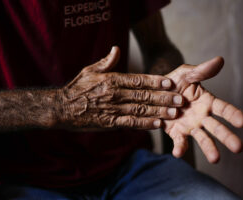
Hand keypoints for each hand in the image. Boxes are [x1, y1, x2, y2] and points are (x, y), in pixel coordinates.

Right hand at [58, 47, 183, 129]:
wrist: (62, 108)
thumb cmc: (77, 87)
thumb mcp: (90, 70)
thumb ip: (106, 61)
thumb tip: (117, 48)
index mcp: (111, 80)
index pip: (138, 80)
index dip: (155, 81)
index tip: (169, 83)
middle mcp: (114, 95)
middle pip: (143, 95)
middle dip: (163, 98)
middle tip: (179, 100)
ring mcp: (113, 110)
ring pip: (140, 110)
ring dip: (158, 111)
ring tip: (174, 112)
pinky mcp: (110, 123)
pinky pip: (130, 123)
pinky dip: (144, 124)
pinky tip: (157, 124)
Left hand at [164, 57, 242, 162]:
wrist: (156, 91)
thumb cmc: (175, 81)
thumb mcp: (186, 73)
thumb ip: (201, 71)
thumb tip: (220, 60)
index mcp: (207, 102)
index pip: (223, 109)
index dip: (233, 114)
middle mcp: (202, 117)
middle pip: (217, 128)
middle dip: (227, 137)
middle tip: (238, 147)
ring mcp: (190, 126)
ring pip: (202, 138)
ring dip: (209, 148)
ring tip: (216, 159)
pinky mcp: (176, 133)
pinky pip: (180, 142)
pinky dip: (180, 148)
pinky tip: (178, 152)